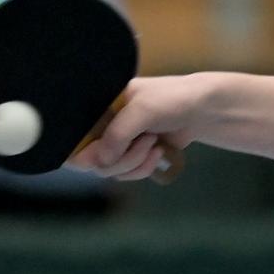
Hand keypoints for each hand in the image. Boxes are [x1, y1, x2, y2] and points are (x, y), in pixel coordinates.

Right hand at [68, 74, 204, 181]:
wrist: (202, 109)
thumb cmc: (173, 99)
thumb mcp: (143, 110)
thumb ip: (118, 134)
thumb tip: (100, 163)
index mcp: (96, 108)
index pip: (71, 137)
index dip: (82, 152)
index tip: (102, 156)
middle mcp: (101, 126)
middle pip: (90, 160)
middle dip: (120, 157)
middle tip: (143, 142)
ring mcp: (116, 142)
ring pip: (109, 170)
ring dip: (134, 162)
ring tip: (153, 143)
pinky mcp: (131, 155)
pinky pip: (126, 174)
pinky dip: (142, 168)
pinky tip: (158, 151)